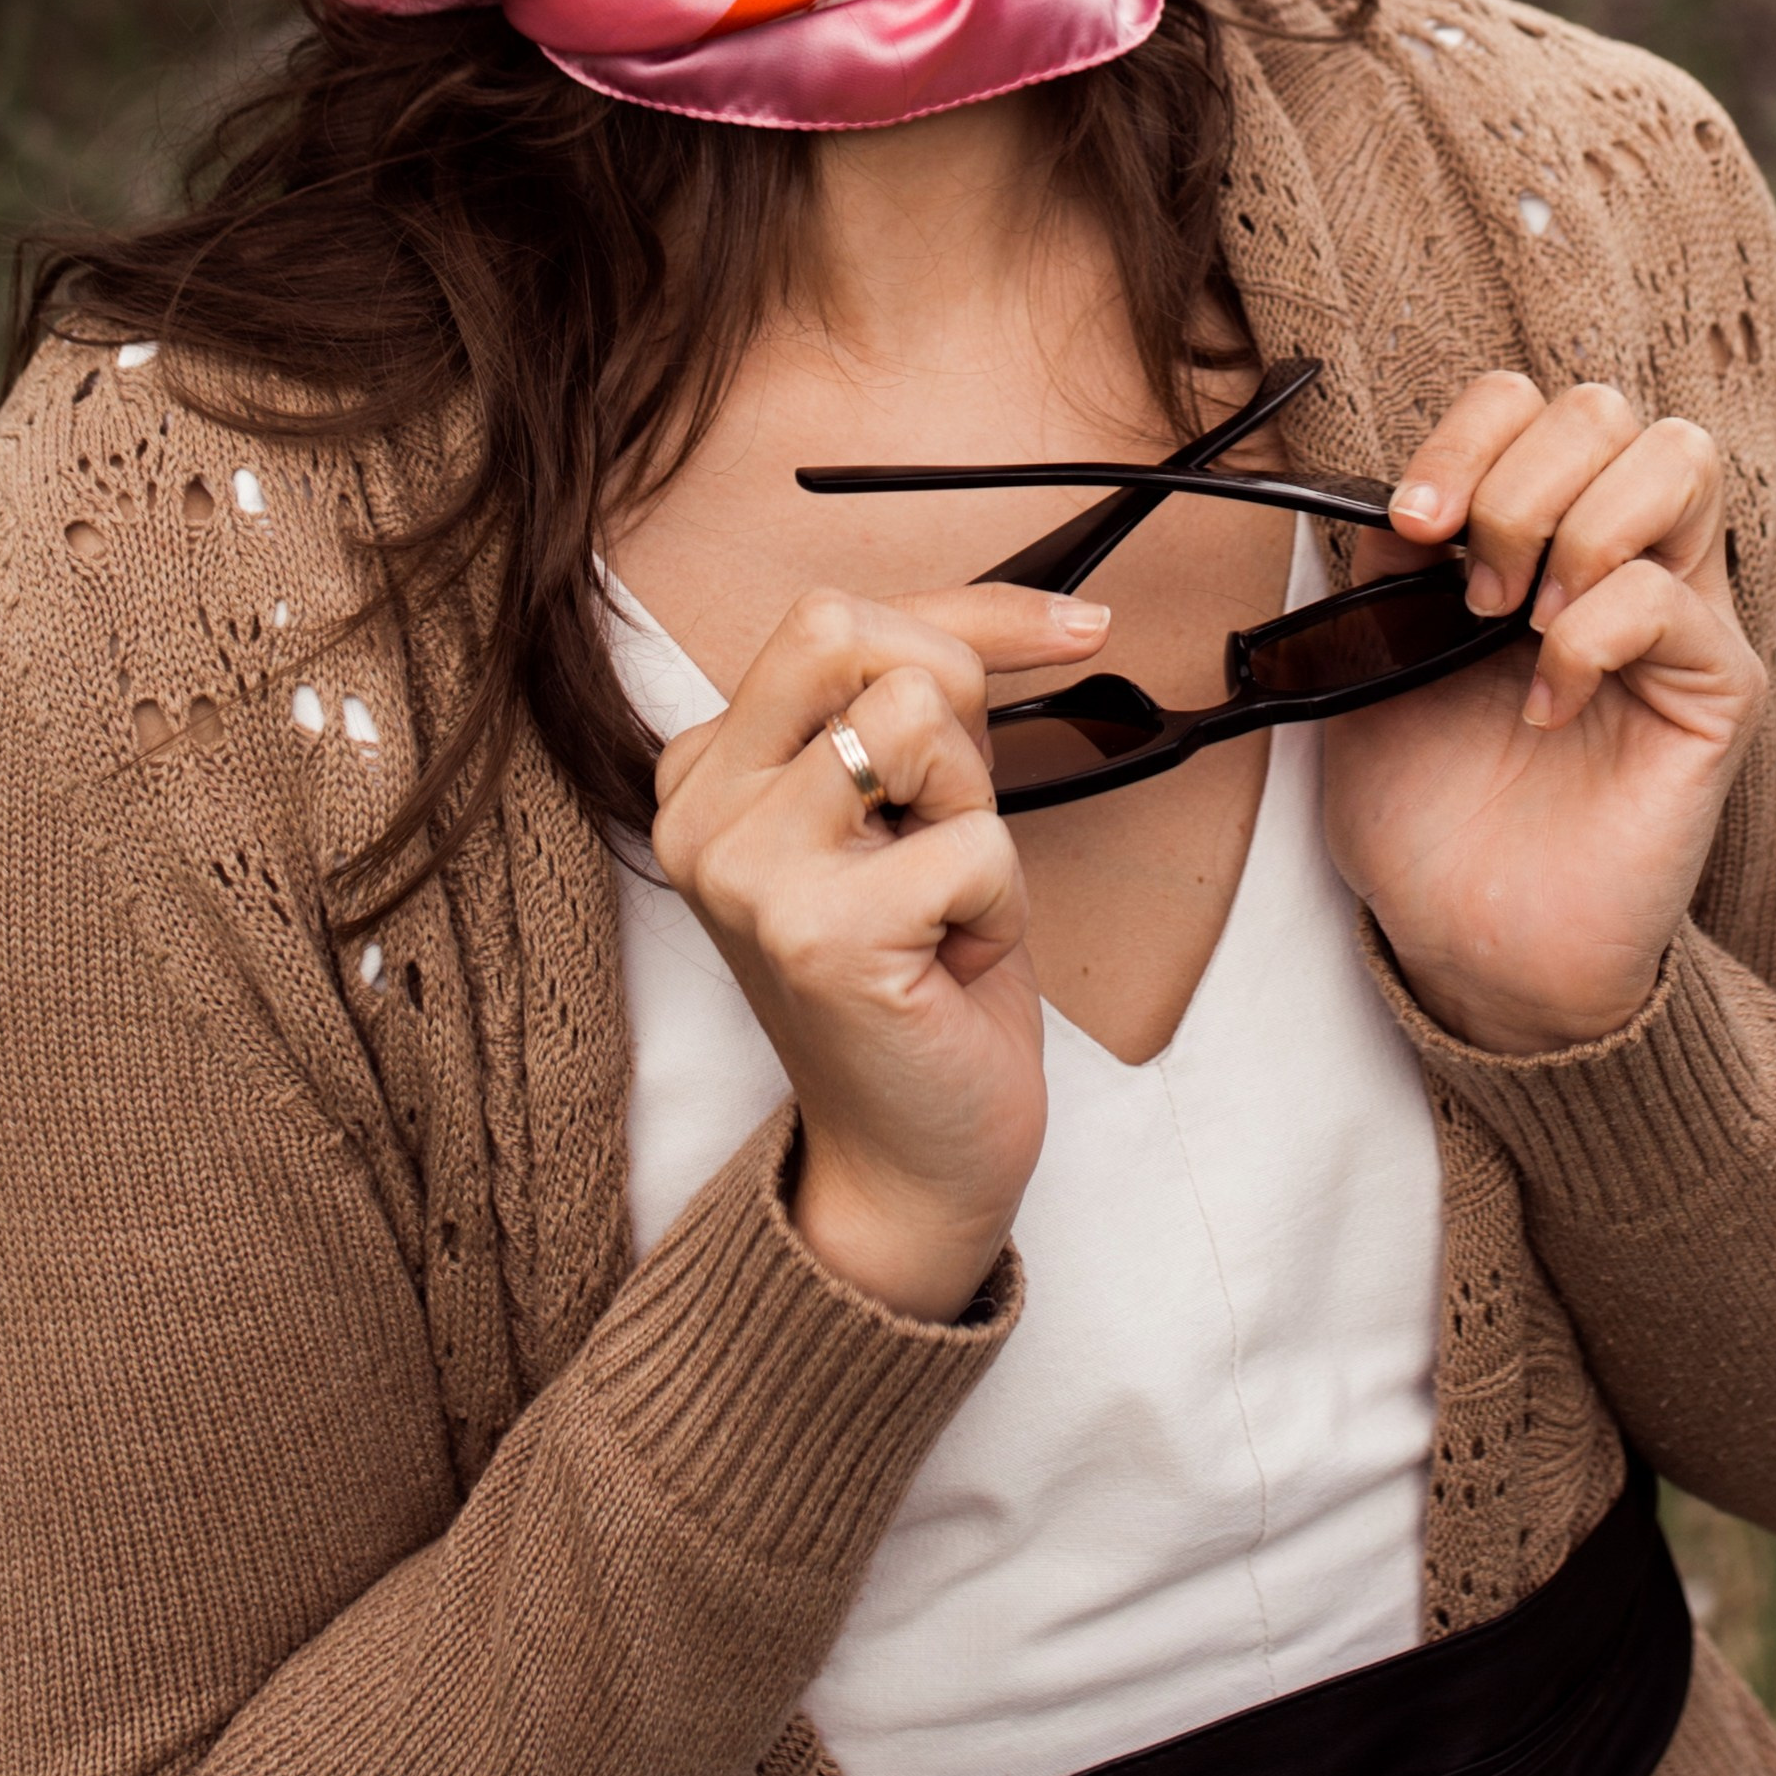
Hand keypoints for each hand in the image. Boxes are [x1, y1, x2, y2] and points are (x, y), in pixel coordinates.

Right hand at [653, 583, 1105, 1320]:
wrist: (915, 1163)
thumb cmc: (922, 983)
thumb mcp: (912, 808)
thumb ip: (922, 700)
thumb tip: (1058, 612)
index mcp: (703, 771)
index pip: (829, 616)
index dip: (970, 618)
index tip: (1077, 628)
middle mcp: (698, 813)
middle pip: (846, 629)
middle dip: (951, 698)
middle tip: (954, 812)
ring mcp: (745, 872)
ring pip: (917, 718)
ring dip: (976, 810)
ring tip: (942, 899)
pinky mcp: (817, 934)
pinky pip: (975, 838)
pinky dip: (1001, 901)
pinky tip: (953, 963)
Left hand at [1322, 376, 1766, 1058]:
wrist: (1471, 940)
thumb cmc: (1429, 807)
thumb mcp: (1369, 660)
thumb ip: (1384, 563)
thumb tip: (1392, 492)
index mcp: (1536, 533)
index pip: (1533, 400)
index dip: (1470, 434)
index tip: (1412, 523)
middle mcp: (1619, 555)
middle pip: (1609, 406)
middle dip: (1518, 479)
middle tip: (1469, 588)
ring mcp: (1679, 615)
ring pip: (1677, 457)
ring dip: (1571, 528)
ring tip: (1515, 624)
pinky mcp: (1719, 687)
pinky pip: (1671, 598)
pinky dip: (1589, 636)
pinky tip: (1544, 706)